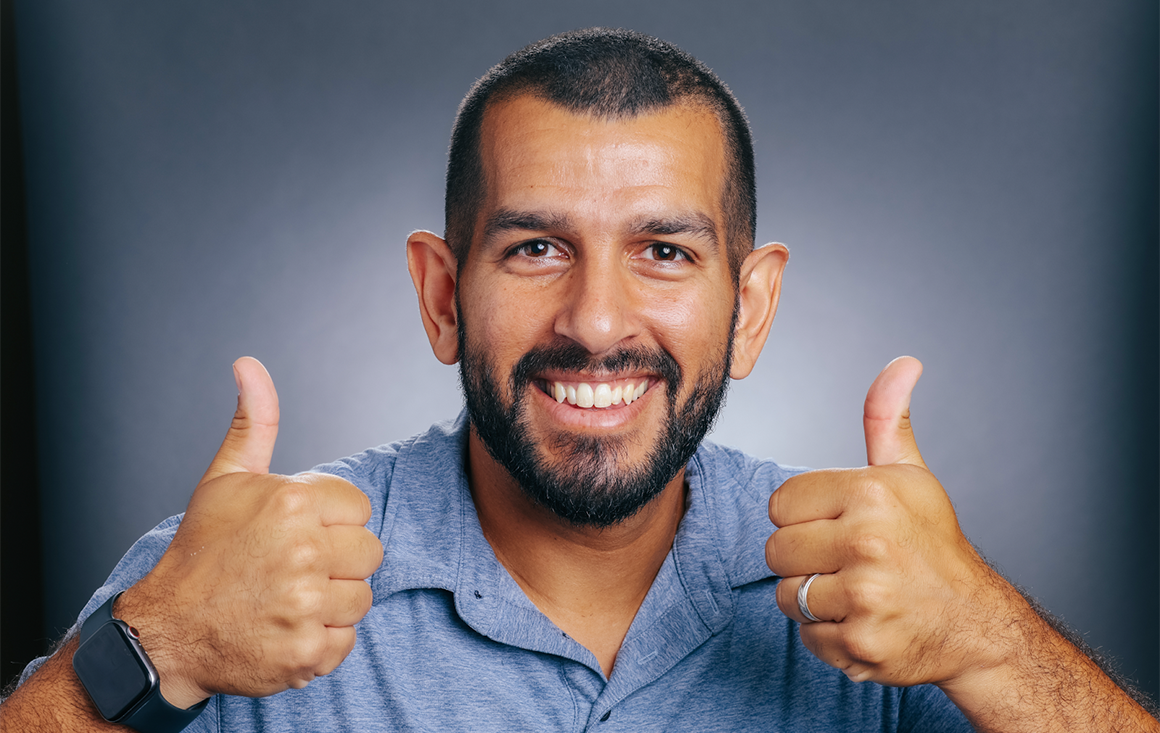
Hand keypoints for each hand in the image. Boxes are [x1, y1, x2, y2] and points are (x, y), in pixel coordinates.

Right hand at [117, 357, 383, 707]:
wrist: (166, 631)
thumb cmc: (202, 552)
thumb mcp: (226, 479)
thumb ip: (253, 422)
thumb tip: (249, 364)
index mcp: (292, 504)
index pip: (359, 509)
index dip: (331, 522)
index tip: (297, 534)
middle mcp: (304, 552)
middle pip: (369, 553)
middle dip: (338, 561)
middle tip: (294, 569)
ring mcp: (306, 606)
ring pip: (362, 598)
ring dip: (332, 603)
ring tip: (288, 599)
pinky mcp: (308, 653)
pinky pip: (347, 641)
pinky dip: (322, 642)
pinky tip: (287, 629)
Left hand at [765, 356, 1002, 686]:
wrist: (975, 624)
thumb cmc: (933, 545)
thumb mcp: (911, 475)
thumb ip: (886, 419)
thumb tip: (902, 363)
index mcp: (871, 493)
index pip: (780, 503)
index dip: (805, 517)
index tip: (839, 525)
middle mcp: (867, 542)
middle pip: (776, 549)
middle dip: (804, 558)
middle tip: (848, 562)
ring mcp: (864, 597)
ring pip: (786, 594)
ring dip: (813, 598)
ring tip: (856, 592)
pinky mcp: (860, 645)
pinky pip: (805, 634)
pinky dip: (827, 635)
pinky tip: (863, 622)